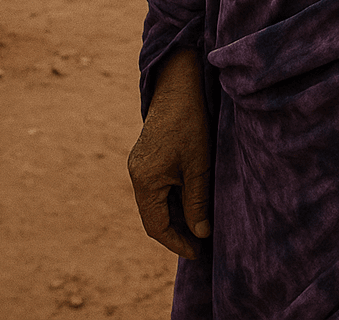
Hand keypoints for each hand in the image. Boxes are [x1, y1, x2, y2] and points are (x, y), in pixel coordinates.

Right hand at [127, 49, 210, 258]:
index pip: (156, 227)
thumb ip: (197, 201)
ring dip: (176, 216)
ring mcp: (139, 166)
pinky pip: (157, 188)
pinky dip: (173, 199)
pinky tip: (192, 201)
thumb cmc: (189, 122)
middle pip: (154, 217)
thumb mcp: (198, 165)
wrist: (178, 85)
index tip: (198, 253)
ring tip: (200, 226)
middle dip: (177, 232)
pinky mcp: (146, 158)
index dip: (177, 242)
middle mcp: (137, 175)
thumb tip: (201, 234)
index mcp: (145, 180)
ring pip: (156, 203)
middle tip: (202, 244)